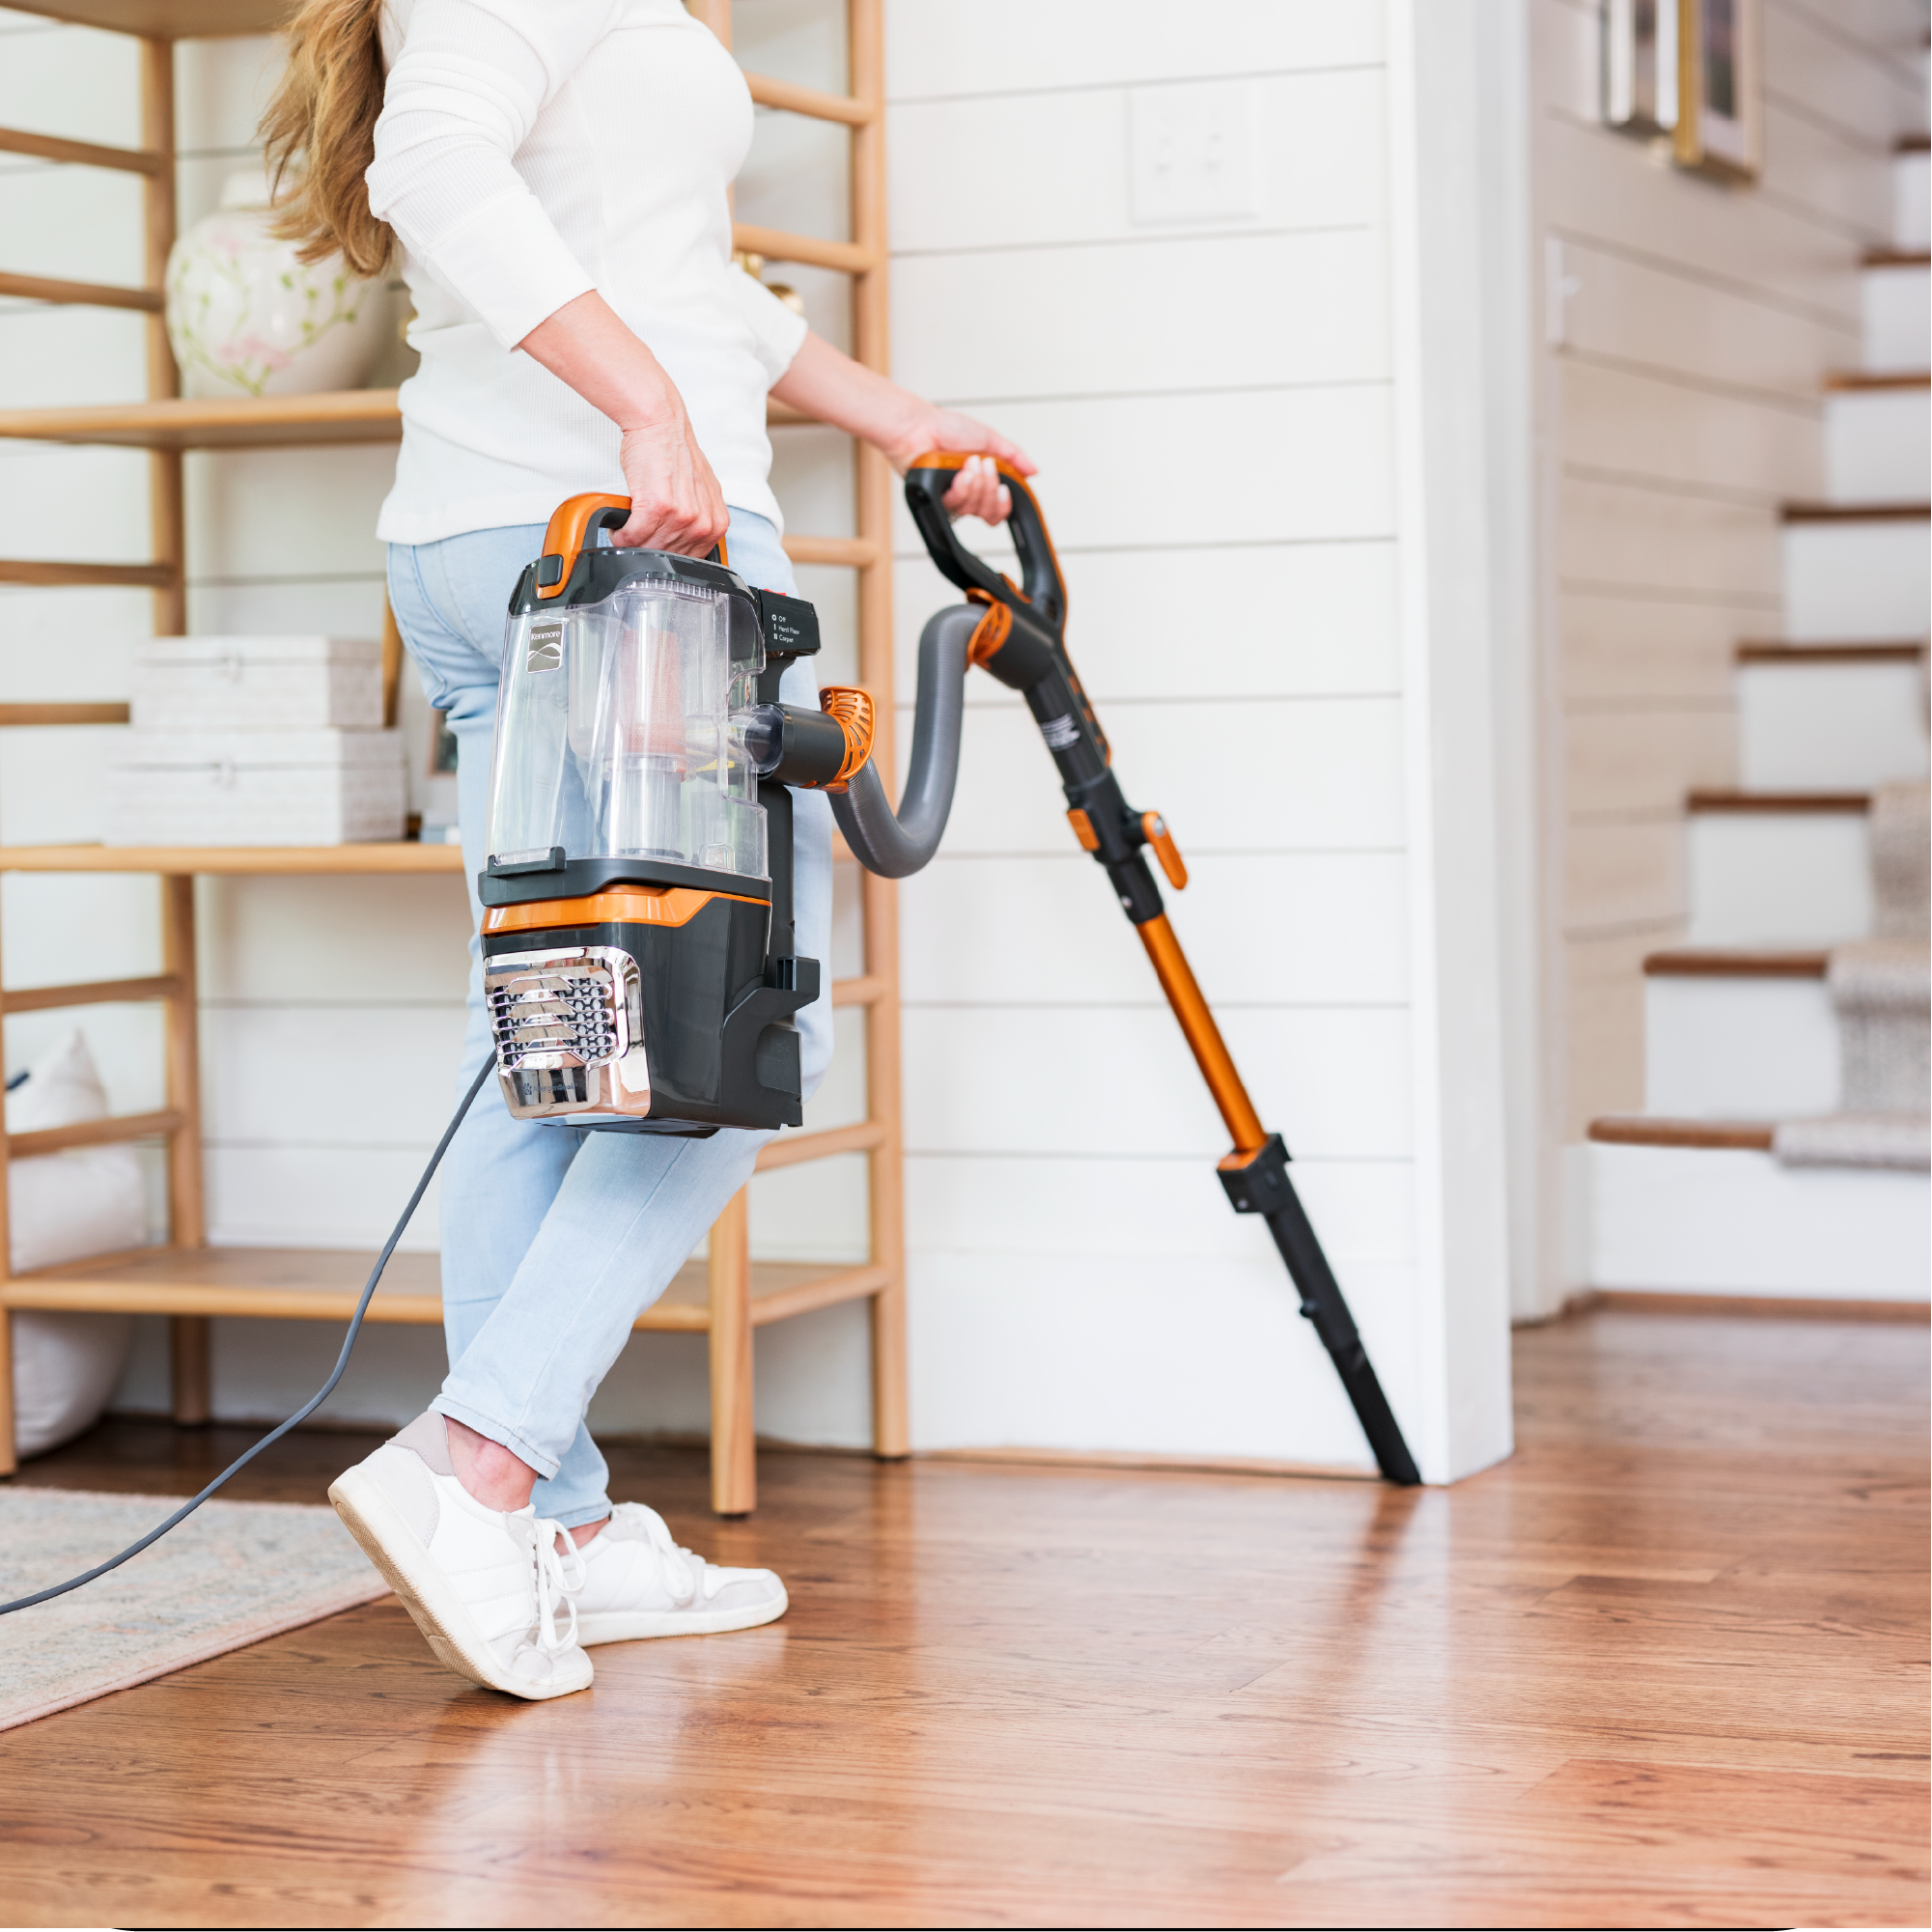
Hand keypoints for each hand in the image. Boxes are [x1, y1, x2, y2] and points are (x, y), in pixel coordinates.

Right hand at [613, 406, 729, 554]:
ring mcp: (682, 517)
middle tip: (636, 537)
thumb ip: (698, 520)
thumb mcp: (700, 493)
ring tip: (627, 530)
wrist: (660, 425)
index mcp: (717, 523)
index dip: (667, 556)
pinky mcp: (657, 509)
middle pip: (668, 557)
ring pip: (649, 549)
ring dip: (631, 543)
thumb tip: (682, 542)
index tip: (654, 548)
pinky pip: (632, 537)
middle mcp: (703, 523)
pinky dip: (621, 535)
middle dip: (647, 549)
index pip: (690, 559)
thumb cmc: (673, 454)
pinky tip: (620, 528)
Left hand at [768, 335, 1036, 526]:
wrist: (919, 428)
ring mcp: (952, 499)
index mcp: (982, 481)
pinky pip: (956, 507)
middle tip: (985, 465)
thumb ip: (1014, 456)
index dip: (1004, 504)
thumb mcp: (989, 439)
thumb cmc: (945, 428)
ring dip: (976, 485)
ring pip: (974, 511)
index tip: (1006, 490)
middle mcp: (968, 493)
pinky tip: (958, 473)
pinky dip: (961, 489)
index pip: (998, 508)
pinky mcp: (936, 501)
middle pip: (989, 513)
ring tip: (969, 463)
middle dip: (990, 488)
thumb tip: (1033, 471)